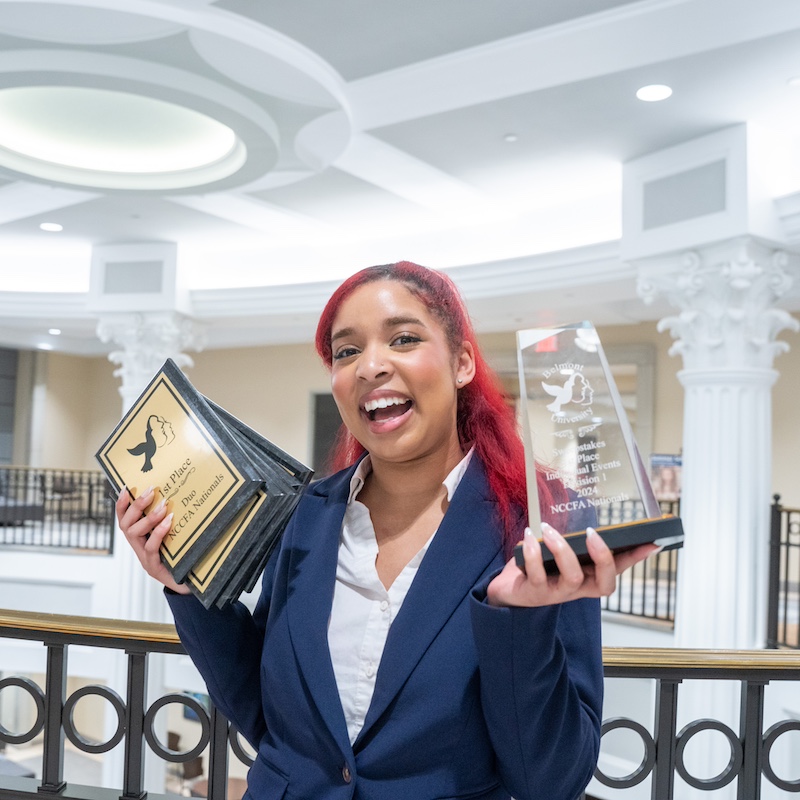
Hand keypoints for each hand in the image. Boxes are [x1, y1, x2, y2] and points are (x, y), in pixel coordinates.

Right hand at [116, 487, 190, 594]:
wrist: (190, 585)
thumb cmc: (183, 558)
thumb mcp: (176, 537)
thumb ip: (172, 522)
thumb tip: (178, 497)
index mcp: (141, 540)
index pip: (125, 519)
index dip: (122, 505)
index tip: (125, 488)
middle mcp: (139, 548)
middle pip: (126, 525)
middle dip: (136, 506)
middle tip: (150, 491)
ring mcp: (144, 559)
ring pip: (134, 534)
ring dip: (147, 517)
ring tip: (162, 505)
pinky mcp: (154, 568)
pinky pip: (151, 548)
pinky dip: (158, 533)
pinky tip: (169, 522)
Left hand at [486, 522, 658, 607]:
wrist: (508, 590)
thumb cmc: (538, 567)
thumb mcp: (560, 553)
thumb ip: (575, 542)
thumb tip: (589, 520)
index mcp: (588, 578)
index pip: (618, 570)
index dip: (636, 559)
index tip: (652, 542)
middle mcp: (578, 589)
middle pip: (604, 584)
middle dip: (603, 557)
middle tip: (594, 533)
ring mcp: (557, 594)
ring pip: (572, 577)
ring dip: (563, 550)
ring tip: (549, 529)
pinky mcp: (534, 594)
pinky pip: (537, 576)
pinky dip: (532, 554)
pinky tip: (529, 536)